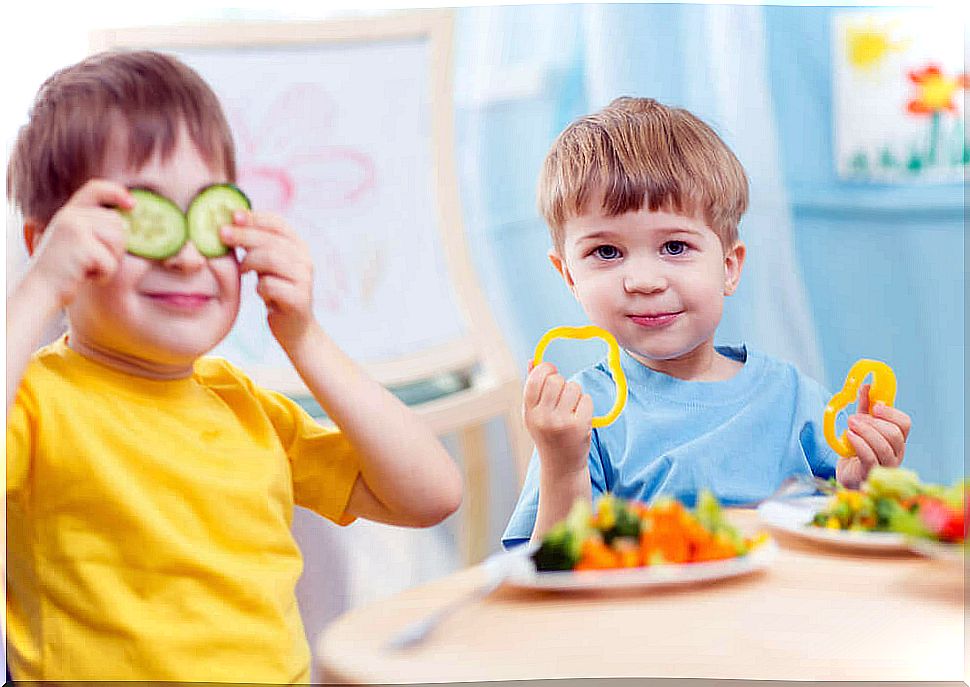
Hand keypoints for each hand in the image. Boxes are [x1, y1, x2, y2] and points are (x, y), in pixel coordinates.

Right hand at [25, 180, 132, 309]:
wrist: (40, 290)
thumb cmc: (64, 270)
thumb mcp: (75, 241)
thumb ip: (95, 227)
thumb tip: (129, 224)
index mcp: (69, 212)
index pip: (96, 188)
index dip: (117, 192)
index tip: (132, 204)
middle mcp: (70, 215)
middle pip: (117, 223)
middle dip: (116, 247)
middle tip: (94, 261)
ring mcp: (75, 228)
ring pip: (118, 241)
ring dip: (111, 261)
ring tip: (89, 268)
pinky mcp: (81, 245)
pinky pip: (111, 262)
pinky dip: (104, 275)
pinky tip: (85, 276)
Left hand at [220, 210, 313, 345]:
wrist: (295, 327)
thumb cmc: (276, 291)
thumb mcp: (267, 264)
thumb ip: (257, 245)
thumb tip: (231, 220)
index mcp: (299, 246)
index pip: (277, 223)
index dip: (255, 217)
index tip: (233, 215)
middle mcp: (305, 259)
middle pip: (270, 239)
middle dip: (243, 235)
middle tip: (221, 234)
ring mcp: (304, 279)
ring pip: (270, 259)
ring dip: (249, 262)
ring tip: (243, 270)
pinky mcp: (299, 299)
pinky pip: (270, 285)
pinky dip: (259, 287)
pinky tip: (261, 292)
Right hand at [522, 361, 593, 473]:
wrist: (561, 466)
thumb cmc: (548, 435)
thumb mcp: (534, 414)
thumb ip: (533, 387)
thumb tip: (533, 360)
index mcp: (529, 412)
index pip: (535, 379)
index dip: (545, 369)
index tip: (551, 372)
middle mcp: (543, 417)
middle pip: (556, 380)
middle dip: (562, 382)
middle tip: (563, 395)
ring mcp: (561, 423)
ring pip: (573, 387)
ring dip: (575, 393)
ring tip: (571, 408)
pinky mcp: (579, 427)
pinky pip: (586, 399)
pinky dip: (585, 404)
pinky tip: (580, 417)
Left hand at [836, 383, 911, 488]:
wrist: (847, 476)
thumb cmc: (857, 451)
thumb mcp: (861, 426)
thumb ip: (865, 408)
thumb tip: (866, 386)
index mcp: (896, 439)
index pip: (904, 424)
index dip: (891, 413)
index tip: (875, 406)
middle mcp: (896, 453)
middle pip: (894, 434)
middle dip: (873, 423)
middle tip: (853, 418)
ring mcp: (885, 465)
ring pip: (883, 446)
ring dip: (865, 432)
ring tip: (850, 426)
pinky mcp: (870, 473)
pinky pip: (870, 458)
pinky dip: (859, 444)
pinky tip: (849, 436)